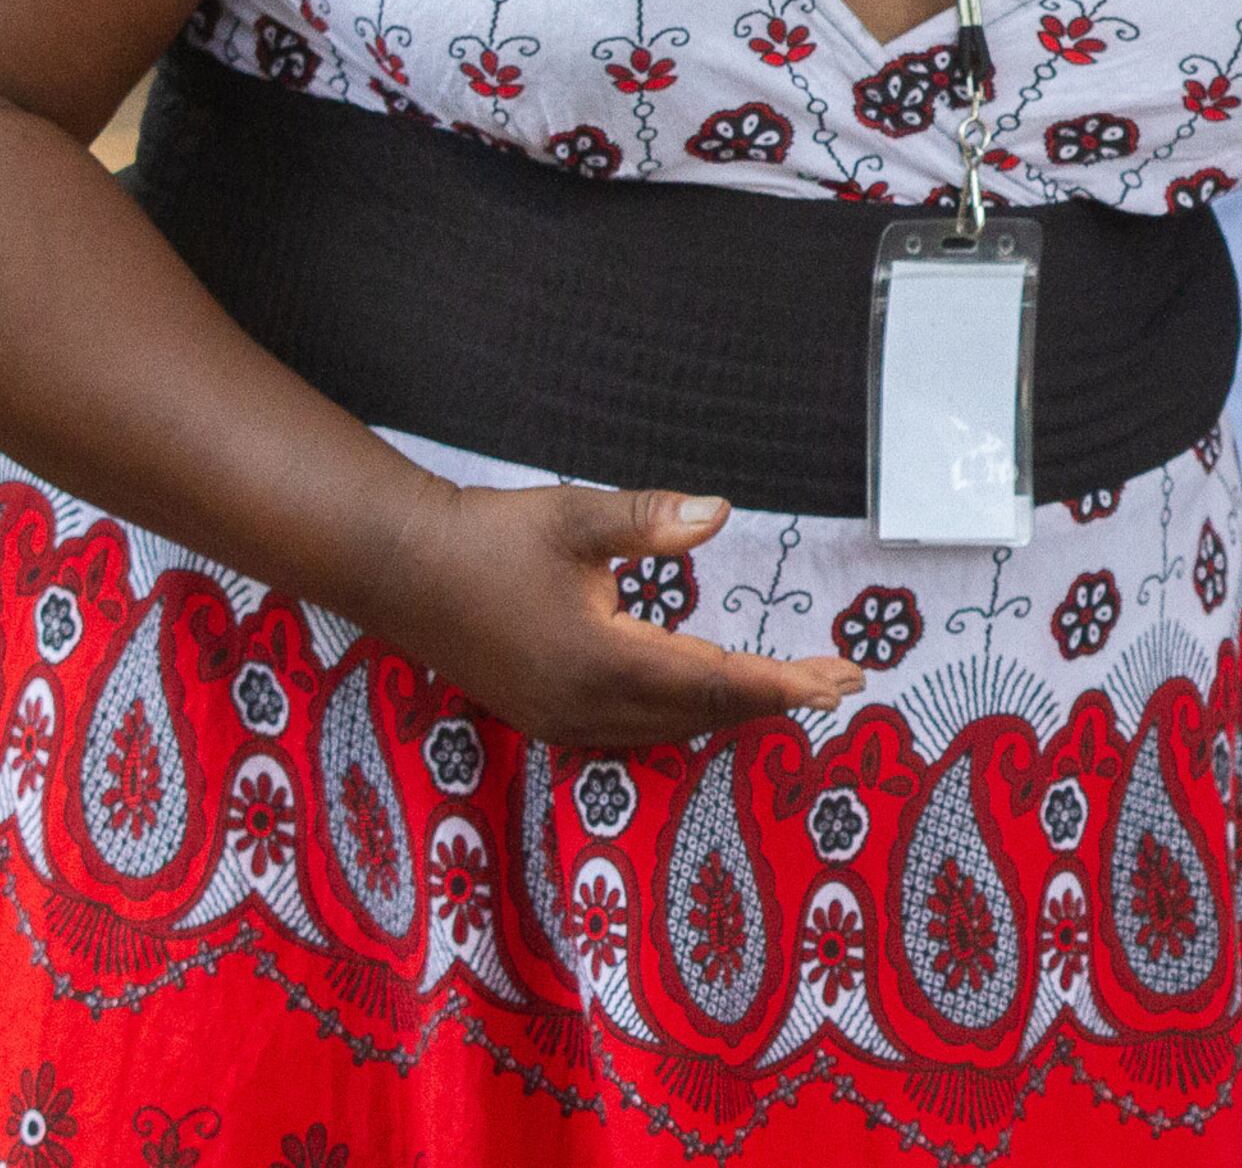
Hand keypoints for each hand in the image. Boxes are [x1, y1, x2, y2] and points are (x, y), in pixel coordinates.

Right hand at [378, 481, 862, 747]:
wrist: (400, 569)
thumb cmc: (490, 535)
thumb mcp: (575, 518)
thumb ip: (651, 519)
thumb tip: (720, 513)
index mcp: (601, 663)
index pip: (716, 682)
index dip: (783, 684)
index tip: (840, 680)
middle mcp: (586, 708)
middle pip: (703, 713)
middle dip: (775, 697)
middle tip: (841, 679)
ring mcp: (563, 720)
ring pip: (672, 727)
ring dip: (734, 708)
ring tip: (795, 688)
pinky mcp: (547, 716)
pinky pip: (639, 728)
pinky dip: (690, 712)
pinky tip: (714, 693)